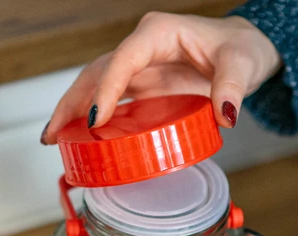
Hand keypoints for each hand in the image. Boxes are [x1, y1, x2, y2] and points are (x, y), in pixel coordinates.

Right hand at [42, 14, 281, 143]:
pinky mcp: (147, 87)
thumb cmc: (242, 50)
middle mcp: (143, 48)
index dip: (106, 88)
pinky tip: (85, 137)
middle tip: (52, 134)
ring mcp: (143, 68)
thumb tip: (225, 115)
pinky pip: (115, 101)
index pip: (123, 59)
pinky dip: (97, 117)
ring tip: (55, 139)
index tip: (96, 120)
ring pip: (98, 86)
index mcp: (159, 34)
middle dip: (72, 103)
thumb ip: (232, 86)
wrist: (244, 54)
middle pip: (98, 72)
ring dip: (75, 111)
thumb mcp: (242, 64)